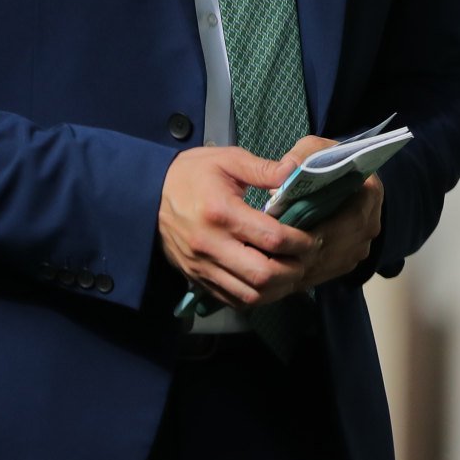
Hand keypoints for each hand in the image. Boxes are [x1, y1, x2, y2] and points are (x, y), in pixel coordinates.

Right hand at [158, 146, 313, 309]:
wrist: (146, 194)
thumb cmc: (192, 174)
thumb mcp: (228, 159)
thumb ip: (264, 169)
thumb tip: (295, 171)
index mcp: (222, 213)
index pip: (272, 238)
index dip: (300, 241)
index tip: (313, 237)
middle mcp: (211, 245)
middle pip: (262, 275)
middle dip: (294, 270)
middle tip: (308, 258)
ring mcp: (202, 267)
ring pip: (249, 295)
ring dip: (278, 289)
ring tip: (293, 272)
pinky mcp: (196, 279)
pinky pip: (232, 299)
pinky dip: (256, 296)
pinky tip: (270, 282)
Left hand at [281, 135, 384, 291]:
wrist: (345, 179)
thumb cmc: (328, 162)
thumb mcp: (316, 148)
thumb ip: (302, 155)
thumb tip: (285, 171)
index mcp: (369, 193)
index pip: (342, 218)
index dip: (311, 227)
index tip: (280, 228)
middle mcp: (370, 225)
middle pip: (333, 247)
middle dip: (300, 251)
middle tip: (267, 250)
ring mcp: (362, 247)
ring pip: (327, 265)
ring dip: (299, 267)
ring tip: (269, 260)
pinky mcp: (349, 261)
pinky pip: (325, 275)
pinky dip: (301, 275)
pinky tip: (278, 269)